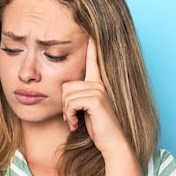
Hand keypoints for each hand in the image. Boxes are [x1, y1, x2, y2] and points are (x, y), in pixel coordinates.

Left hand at [62, 37, 126, 153]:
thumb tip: (64, 90)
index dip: (91, 47)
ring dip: (66, 113)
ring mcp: (98, 90)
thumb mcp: (84, 111)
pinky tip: (77, 124)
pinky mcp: (96, 99)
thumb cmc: (97, 129)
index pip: (93, 61)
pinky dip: (69, 116)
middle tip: (72, 118)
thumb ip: (76, 98)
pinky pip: (70, 103)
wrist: (111, 143)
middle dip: (64, 105)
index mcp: (97, 84)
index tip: (90, 32)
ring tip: (76, 122)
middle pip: (66, 86)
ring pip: (66, 96)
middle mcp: (99, 84)